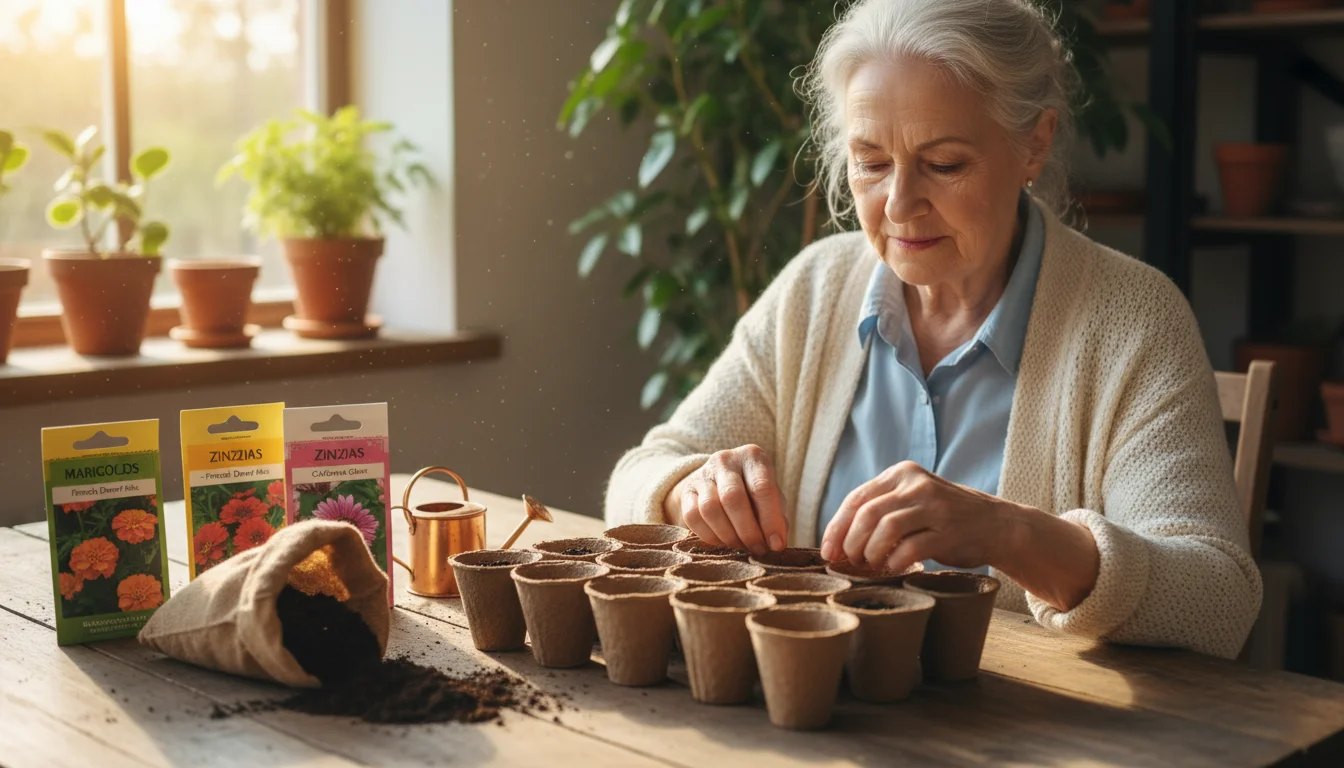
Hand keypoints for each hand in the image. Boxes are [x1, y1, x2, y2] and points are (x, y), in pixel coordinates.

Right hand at [669, 445, 787, 555]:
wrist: (722, 483)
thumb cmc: (755, 493)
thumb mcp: (772, 498)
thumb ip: (777, 518)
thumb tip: (775, 543)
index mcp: (752, 457)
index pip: (762, 487)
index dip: (770, 520)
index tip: (776, 545)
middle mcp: (725, 460)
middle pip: (732, 498)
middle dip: (748, 531)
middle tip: (757, 549)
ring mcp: (702, 474)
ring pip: (710, 508)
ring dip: (728, 536)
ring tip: (741, 547)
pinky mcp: (687, 491)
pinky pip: (692, 517)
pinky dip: (710, 536)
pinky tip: (723, 542)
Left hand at [820, 461, 1009, 572]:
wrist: (996, 525)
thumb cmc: (944, 518)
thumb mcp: (912, 500)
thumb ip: (881, 509)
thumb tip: (837, 539)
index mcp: (901, 474)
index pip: (856, 498)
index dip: (836, 527)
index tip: (828, 551)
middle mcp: (917, 485)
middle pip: (867, 513)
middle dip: (851, 543)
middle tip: (850, 561)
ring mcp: (934, 507)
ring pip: (885, 529)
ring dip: (871, 552)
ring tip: (872, 564)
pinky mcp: (948, 531)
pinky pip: (910, 549)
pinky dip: (896, 562)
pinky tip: (894, 568)